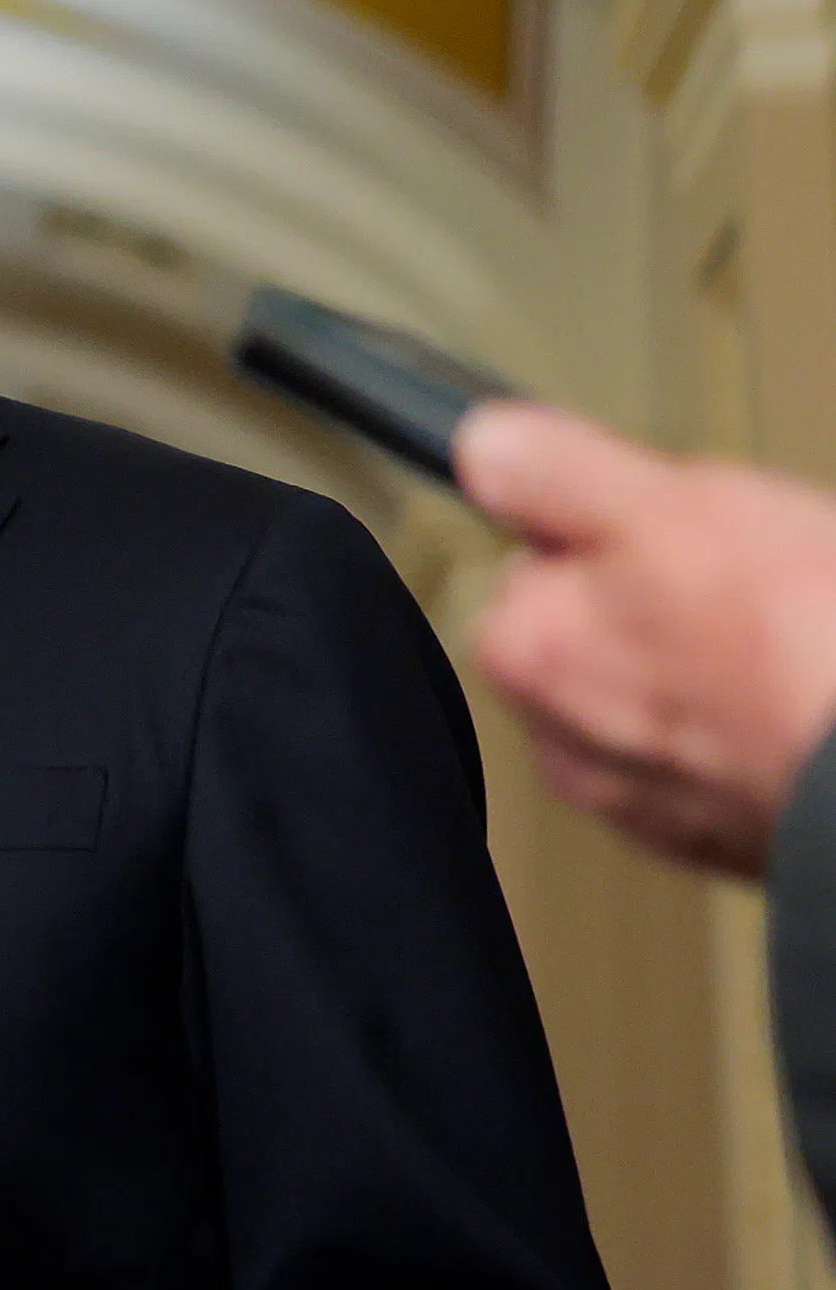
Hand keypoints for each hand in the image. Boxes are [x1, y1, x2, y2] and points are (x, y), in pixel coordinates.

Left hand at [459, 402, 835, 879]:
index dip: (622, 534)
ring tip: (793, 646)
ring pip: (667, 702)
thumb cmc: (794, 640)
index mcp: (526, 650)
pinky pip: (726, 761)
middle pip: (604, 639)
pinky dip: (758, 733)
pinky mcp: (720, 844)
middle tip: (753, 588)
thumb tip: (486, 446)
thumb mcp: (668, 504)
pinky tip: (804, 705)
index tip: (682, 532)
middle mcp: (561, 742)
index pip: (542, 565)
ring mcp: (643, 802)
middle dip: (669, 606)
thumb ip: (558, 472)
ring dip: (718, 673)